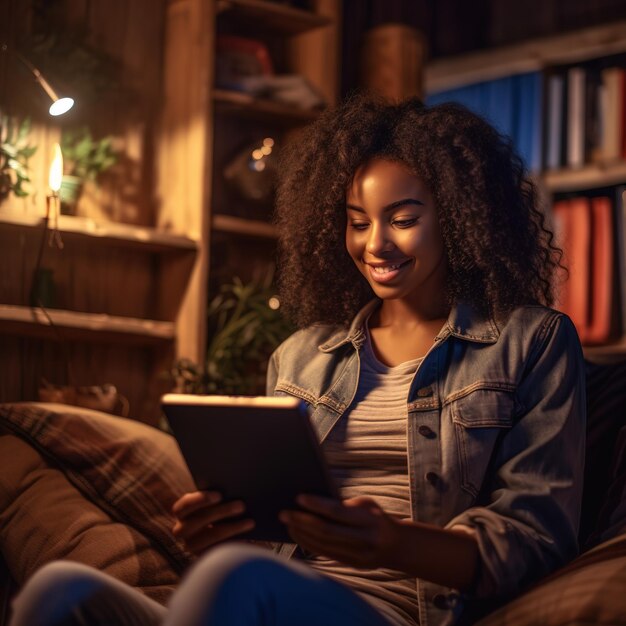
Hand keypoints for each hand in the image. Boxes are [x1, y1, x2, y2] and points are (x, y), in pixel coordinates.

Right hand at [172, 491, 254, 554]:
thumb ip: (217, 496)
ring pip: (211, 536)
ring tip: (250, 522)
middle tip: (242, 505)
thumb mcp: (213, 502)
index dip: (201, 499)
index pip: (184, 506)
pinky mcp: (204, 557)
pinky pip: (219, 550)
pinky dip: (235, 541)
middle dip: (222, 512)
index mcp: (182, 512)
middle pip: (198, 521)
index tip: (220, 495)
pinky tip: (249, 537)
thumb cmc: (216, 508)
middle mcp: (182, 530)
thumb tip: (234, 487)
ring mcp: (192, 545)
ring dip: (233, 528)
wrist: (217, 533)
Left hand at [279, 495, 400, 568]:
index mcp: (370, 519)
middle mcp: (365, 540)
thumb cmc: (375, 516)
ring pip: (323, 545)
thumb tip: (312, 501)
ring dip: (301, 534)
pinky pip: (325, 554)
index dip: (317, 505)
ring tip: (287, 522)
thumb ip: (344, 504)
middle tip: (284, 513)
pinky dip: (308, 543)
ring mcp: (359, 556)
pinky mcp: (352, 565)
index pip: (338, 512)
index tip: (298, 498)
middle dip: (303, 522)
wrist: (396, 545)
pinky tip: (297, 534)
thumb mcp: (366, 504)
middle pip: (327, 531)